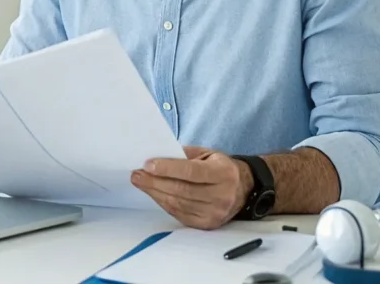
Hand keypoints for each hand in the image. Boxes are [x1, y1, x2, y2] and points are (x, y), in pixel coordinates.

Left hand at [130, 145, 253, 229]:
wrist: (243, 189)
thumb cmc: (219, 167)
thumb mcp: (207, 154)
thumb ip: (184, 154)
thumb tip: (156, 156)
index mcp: (223, 173)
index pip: (192, 172)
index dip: (168, 169)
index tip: (147, 165)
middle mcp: (222, 195)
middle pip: (182, 190)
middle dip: (155, 182)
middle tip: (136, 174)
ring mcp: (215, 213)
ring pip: (178, 203)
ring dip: (155, 192)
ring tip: (140, 182)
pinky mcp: (208, 224)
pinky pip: (180, 214)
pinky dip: (163, 203)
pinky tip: (154, 193)